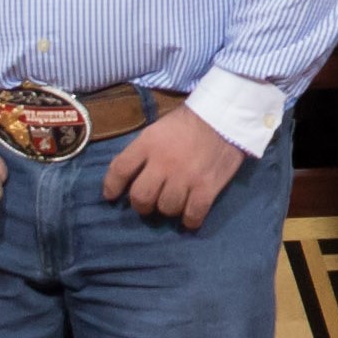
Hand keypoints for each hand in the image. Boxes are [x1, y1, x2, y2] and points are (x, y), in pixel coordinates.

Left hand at [100, 106, 249, 231]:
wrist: (226, 117)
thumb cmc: (190, 122)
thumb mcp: (159, 128)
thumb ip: (144, 150)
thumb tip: (131, 174)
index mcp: (149, 143)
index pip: (120, 169)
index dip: (111, 186)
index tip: (111, 196)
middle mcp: (164, 162)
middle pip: (141, 197)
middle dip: (142, 204)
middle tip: (149, 202)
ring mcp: (186, 177)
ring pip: (166, 208)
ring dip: (168, 209)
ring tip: (174, 202)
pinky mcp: (207, 187)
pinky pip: (193, 215)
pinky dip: (189, 220)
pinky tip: (190, 216)